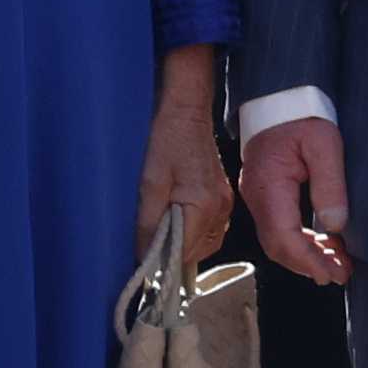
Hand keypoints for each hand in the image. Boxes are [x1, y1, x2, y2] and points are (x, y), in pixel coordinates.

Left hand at [136, 45, 233, 261]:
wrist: (186, 109)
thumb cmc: (167, 137)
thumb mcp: (149, 180)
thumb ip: (148, 221)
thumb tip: (143, 255)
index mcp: (203, 205)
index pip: (183, 252)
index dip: (161, 258)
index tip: (143, 255)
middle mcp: (220, 208)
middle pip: (196, 251)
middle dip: (172, 251)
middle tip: (149, 240)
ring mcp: (224, 202)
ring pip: (204, 242)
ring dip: (182, 243)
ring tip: (160, 229)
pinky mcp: (221, 195)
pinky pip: (209, 228)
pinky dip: (192, 231)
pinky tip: (174, 219)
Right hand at [239, 116, 350, 284]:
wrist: (281, 96)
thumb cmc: (302, 114)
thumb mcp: (325, 143)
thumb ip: (330, 185)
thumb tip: (335, 226)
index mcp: (268, 184)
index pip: (282, 235)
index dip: (307, 260)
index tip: (331, 274)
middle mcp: (256, 195)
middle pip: (277, 245)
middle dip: (309, 265)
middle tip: (340, 274)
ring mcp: (258, 196)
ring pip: (278, 240)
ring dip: (307, 256)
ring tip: (339, 264)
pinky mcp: (266, 194)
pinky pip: (280, 227)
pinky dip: (302, 241)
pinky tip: (326, 244)